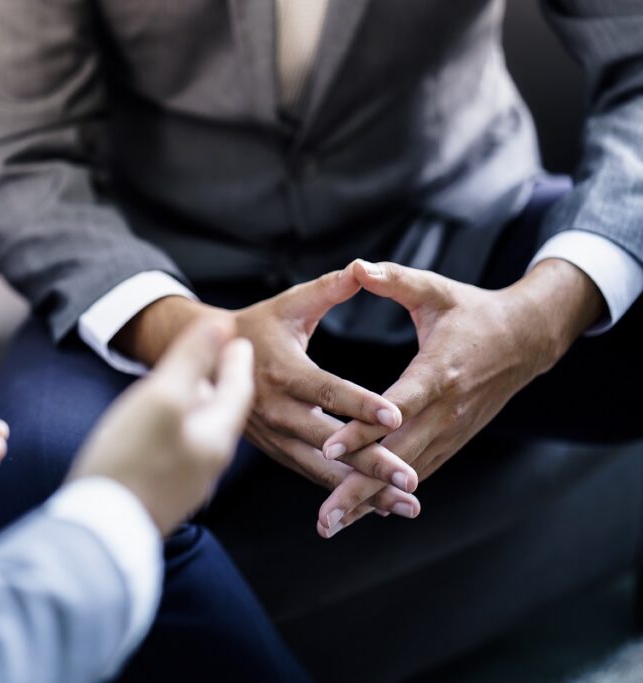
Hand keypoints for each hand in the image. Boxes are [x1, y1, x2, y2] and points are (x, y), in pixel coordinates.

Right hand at [70, 318, 253, 534]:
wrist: (99, 533)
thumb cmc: (130, 461)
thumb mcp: (162, 398)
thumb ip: (193, 360)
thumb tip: (222, 325)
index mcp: (216, 437)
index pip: (238, 390)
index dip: (236, 360)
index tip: (237, 338)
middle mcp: (208, 463)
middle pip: (220, 412)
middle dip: (220, 383)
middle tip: (219, 358)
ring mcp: (185, 482)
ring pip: (199, 432)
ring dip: (197, 406)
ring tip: (188, 387)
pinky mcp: (161, 495)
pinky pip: (178, 451)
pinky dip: (177, 429)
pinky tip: (158, 428)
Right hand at [114, 273, 419, 518]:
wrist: (204, 361)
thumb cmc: (257, 327)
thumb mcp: (289, 305)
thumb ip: (327, 290)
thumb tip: (362, 269)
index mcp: (284, 372)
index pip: (328, 391)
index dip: (361, 404)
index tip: (396, 415)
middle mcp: (278, 411)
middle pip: (330, 442)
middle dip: (371, 463)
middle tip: (410, 481)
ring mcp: (275, 436)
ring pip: (322, 469)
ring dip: (363, 490)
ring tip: (405, 506)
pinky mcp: (276, 450)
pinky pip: (312, 474)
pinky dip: (343, 491)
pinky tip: (376, 505)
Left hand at [316, 258, 603, 537]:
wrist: (526, 338)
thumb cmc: (472, 311)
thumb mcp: (436, 291)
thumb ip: (395, 280)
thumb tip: (358, 267)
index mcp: (439, 372)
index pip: (395, 406)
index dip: (363, 428)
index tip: (330, 447)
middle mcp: (446, 411)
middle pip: (397, 457)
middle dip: (358, 488)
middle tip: (323, 518)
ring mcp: (451, 431)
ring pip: (405, 474)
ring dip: (369, 502)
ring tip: (330, 525)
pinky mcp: (452, 440)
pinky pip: (417, 472)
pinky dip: (388, 496)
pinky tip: (358, 514)